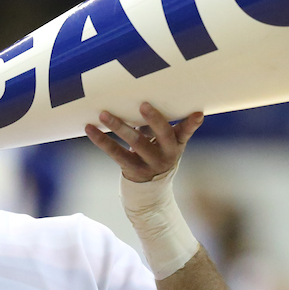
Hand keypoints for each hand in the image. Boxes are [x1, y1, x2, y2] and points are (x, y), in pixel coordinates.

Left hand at [85, 102, 202, 182]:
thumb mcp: (168, 142)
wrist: (151, 188)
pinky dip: (101, 140)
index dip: (192, 123)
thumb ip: (166, 124)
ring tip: (104, 114)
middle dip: (154, 120)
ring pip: (135, 142)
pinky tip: (90, 128)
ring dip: (119, 126)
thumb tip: (165, 101)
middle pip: (162, 136)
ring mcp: (149, 163)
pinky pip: (115, 153)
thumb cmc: (158, 153)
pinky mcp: (132, 169)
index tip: (197, 113)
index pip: (187, 132)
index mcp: (177, 144)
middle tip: (143, 104)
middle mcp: (166, 154)